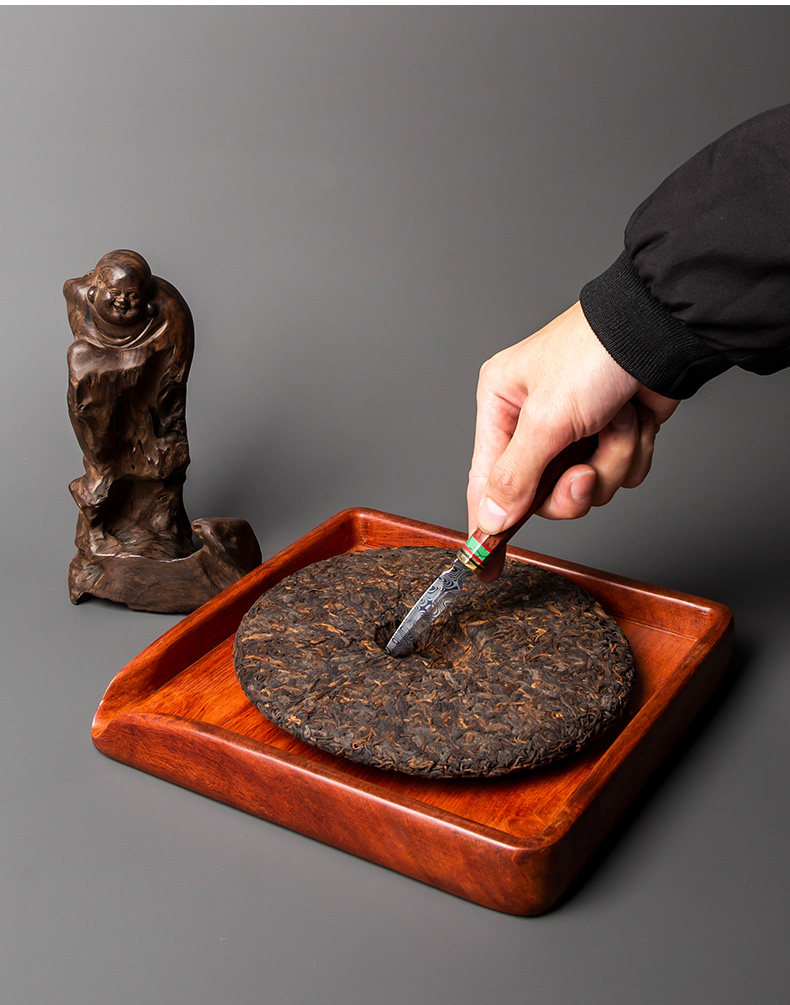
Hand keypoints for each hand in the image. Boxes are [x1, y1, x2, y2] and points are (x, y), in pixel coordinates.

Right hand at [467, 301, 678, 580]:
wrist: (662, 331)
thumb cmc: (597, 353)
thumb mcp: (546, 419)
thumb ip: (515, 476)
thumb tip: (491, 519)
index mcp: (502, 406)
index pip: (485, 481)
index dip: (486, 527)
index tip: (483, 568)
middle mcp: (534, 421)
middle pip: (542, 495)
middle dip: (573, 487)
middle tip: (585, 471)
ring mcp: (576, 430)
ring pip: (587, 489)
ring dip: (611, 462)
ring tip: (619, 422)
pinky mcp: (612, 435)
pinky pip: (619, 475)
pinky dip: (633, 453)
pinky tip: (636, 420)